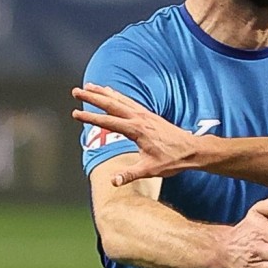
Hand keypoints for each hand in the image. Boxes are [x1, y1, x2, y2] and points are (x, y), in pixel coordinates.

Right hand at [73, 83, 201, 185]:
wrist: (192, 150)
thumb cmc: (172, 161)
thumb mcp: (150, 170)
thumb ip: (130, 174)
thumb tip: (113, 181)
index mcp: (137, 130)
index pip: (109, 122)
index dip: (91, 118)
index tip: (75, 113)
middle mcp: (140, 118)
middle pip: (112, 104)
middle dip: (93, 97)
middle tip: (76, 91)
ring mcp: (146, 115)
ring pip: (121, 99)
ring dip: (104, 92)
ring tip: (89, 85)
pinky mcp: (150, 115)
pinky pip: (130, 101)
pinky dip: (118, 95)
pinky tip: (111, 92)